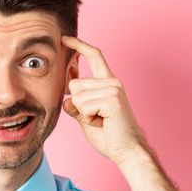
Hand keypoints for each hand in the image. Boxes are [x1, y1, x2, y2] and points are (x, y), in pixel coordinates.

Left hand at [61, 35, 148, 164]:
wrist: (127, 152)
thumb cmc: (108, 135)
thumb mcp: (86, 114)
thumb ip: (77, 100)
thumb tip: (67, 88)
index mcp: (108, 83)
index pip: (94, 56)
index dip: (78, 46)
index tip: (65, 38)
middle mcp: (112, 82)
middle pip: (75, 84)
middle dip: (77, 104)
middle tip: (96, 118)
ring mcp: (113, 89)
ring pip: (76, 96)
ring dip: (83, 113)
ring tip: (100, 121)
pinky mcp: (112, 99)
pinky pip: (82, 106)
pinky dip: (88, 118)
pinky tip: (103, 123)